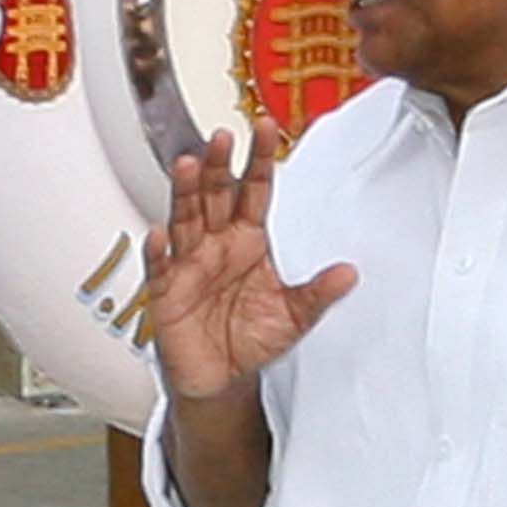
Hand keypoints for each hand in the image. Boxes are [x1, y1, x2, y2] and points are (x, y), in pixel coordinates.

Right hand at [145, 127, 357, 404]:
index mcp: (249, 240)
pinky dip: (158, 252)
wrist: (220, 378)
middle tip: (222, 137)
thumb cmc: (251, 340)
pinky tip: (159, 235)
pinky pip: (160, 268)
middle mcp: (216, 245)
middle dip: (219, 165)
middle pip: (216, 195)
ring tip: (189, 166)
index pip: (255, 191)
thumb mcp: (295, 317)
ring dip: (186, 192)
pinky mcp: (166, 292)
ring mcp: (189, 265)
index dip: (260, 160)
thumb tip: (348, 274)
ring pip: (185, 219)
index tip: (265, 128)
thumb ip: (318, 294)